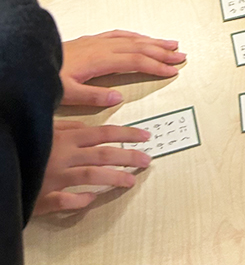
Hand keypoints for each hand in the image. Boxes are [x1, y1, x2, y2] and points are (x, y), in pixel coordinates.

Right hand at [33, 120, 150, 213]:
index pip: (104, 133)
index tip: (145, 136)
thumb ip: (66, 126)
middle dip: (128, 156)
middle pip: (104, 154)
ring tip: (131, 180)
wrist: (6, 162)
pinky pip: (67, 201)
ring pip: (92, 176)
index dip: (127, 135)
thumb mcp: (46, 128)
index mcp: (67, 137)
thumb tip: (88, 126)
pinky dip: (81, 201)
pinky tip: (92, 200)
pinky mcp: (44, 197)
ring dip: (114, 178)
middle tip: (147, 159)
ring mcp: (55, 177)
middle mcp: (65, 155)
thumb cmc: (26, 142)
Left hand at [61, 31, 185, 107]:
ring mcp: (98, 41)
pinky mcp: (92, 40)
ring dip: (153, 41)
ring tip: (171, 44)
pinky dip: (136, 36)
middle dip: (162, 51)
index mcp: (99, 60)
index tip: (172, 70)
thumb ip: (93, 97)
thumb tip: (119, 98)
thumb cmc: (49, 77)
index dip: (155, 65)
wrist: (33, 61)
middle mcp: (102, 46)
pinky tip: (142, 38)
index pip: (135, 61)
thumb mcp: (67, 93)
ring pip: (132, 38)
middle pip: (139, 47)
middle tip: (181, 56)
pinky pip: (120, 34)